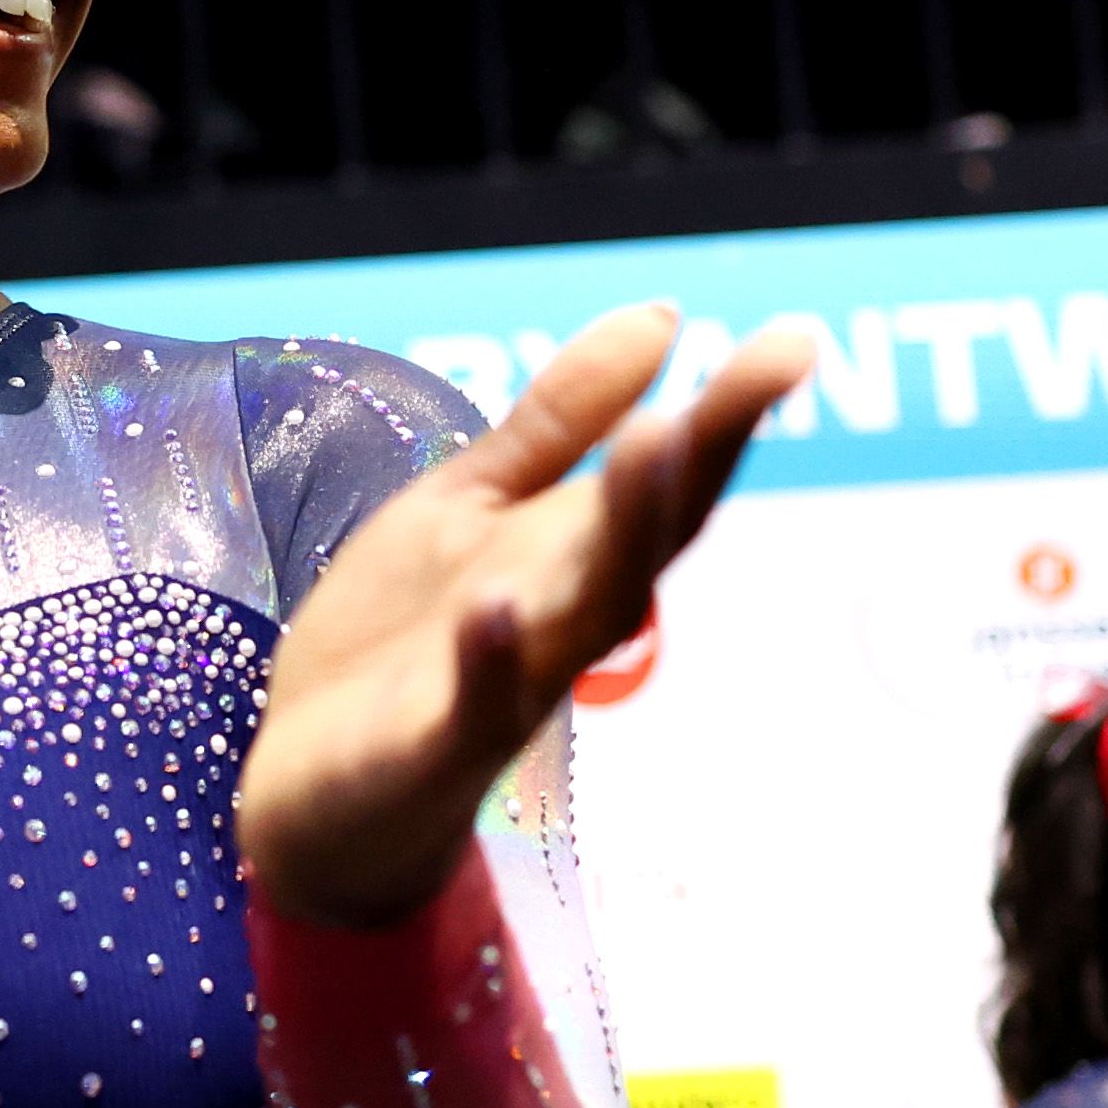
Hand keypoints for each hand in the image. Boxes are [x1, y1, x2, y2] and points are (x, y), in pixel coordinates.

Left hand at [233, 304, 813, 923]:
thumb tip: (665, 316)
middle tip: (754, 379)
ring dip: (624, 534)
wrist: (311, 791)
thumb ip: (564, 420)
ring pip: (584, 613)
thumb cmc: (406, 639)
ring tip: (657, 441)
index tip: (796, 343)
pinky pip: (475, 702)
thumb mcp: (474, 503)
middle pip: (646, 539)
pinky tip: (500, 605)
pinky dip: (492, 657)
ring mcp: (504, 685)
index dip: (729, 413)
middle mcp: (560, 618)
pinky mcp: (433, 743)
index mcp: (572, 555)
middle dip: (697, 460)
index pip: (668, 482)